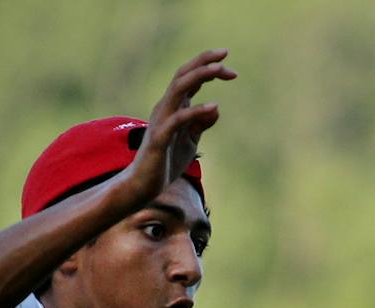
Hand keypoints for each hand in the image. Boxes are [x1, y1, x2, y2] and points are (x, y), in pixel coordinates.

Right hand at [119, 50, 237, 204]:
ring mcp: (161, 121)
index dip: (209, 69)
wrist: (143, 186)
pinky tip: (213, 106)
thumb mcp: (189, 140)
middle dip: (204, 62)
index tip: (231, 71)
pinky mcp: (159, 138)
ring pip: (178, 89)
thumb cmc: (165, 162)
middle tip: (225, 55)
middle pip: (183, 75)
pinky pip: (177, 119)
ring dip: (198, 76)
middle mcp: (165, 108)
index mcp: (172, 107)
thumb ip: (201, 123)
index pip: (190, 79)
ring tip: (218, 70)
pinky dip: (195, 110)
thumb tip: (216, 107)